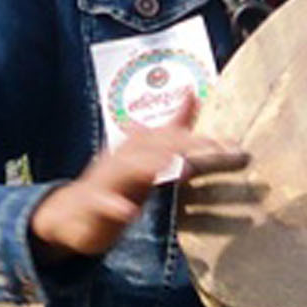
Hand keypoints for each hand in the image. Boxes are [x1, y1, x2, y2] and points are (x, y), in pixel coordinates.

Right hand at [28, 97, 247, 260]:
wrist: (69, 213)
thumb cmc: (117, 184)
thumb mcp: (146, 154)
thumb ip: (172, 128)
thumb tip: (194, 93)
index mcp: (141, 147)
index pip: (175, 138)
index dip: (204, 141)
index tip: (237, 149)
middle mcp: (125, 157)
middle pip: (158, 148)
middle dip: (190, 149)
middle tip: (223, 155)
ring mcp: (107, 180)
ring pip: (130, 169)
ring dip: (155, 168)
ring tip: (184, 170)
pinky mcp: (93, 205)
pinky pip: (103, 204)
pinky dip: (115, 207)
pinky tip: (129, 212)